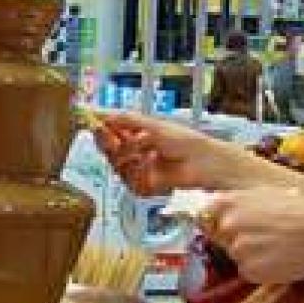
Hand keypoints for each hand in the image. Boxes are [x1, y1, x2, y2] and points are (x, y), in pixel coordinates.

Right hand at [91, 113, 259, 197]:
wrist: (211, 167)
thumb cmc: (190, 144)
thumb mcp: (157, 127)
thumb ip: (130, 121)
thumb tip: (104, 114)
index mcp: (144, 135)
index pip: (115, 132)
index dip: (104, 128)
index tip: (91, 120)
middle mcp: (141, 154)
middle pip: (113, 151)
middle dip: (109, 143)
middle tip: (105, 135)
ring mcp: (144, 172)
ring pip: (120, 168)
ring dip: (124, 159)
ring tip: (136, 151)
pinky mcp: (148, 188)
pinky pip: (132, 183)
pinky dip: (138, 175)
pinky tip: (147, 167)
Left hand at [199, 184, 303, 283]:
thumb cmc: (299, 210)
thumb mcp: (264, 193)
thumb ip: (238, 201)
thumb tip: (218, 206)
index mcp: (226, 202)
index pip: (204, 217)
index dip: (219, 223)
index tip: (234, 226)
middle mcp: (226, 225)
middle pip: (220, 238)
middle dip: (237, 239)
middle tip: (265, 236)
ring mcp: (237, 249)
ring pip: (236, 256)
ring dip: (251, 255)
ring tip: (276, 246)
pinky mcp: (249, 270)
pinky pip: (248, 271)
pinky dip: (261, 269)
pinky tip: (278, 258)